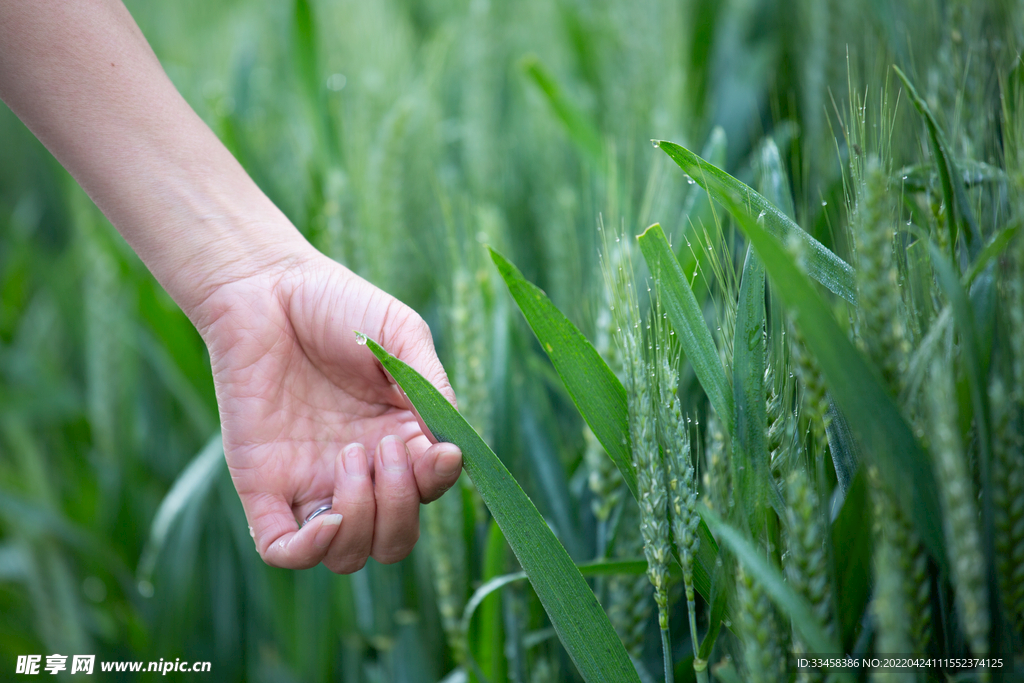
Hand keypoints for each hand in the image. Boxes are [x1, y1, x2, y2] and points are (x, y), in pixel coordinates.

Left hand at [195, 245, 461, 572]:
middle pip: (394, 539)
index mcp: (397, 438)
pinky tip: (327, 518)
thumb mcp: (401, 335)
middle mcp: (358, 471)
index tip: (436, 449)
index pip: (428, 491)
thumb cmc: (336, 303)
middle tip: (380, 446)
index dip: (437, 482)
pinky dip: (309, 552)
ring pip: (349, 555)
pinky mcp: (263, 484)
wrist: (263, 286)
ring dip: (362, 520)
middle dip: (399, 507)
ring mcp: (310, 481)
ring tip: (349, 454)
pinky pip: (283, 550)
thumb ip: (431, 388)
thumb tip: (449, 447)